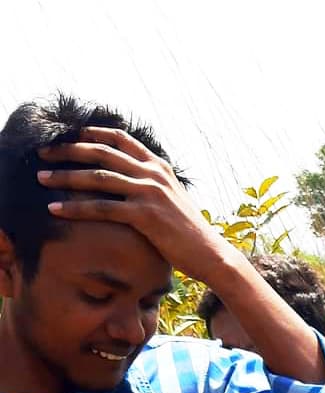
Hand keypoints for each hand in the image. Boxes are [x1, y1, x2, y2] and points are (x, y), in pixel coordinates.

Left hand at [37, 128, 235, 284]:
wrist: (208, 252)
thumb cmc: (186, 230)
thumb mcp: (171, 197)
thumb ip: (150, 183)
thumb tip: (126, 178)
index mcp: (159, 167)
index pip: (120, 139)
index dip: (91, 133)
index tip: (65, 135)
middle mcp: (154, 174)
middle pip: (103, 152)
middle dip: (68, 150)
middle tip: (42, 152)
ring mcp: (150, 193)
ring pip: (98, 177)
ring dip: (65, 177)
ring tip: (41, 178)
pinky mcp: (145, 215)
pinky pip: (102, 208)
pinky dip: (75, 208)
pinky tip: (55, 210)